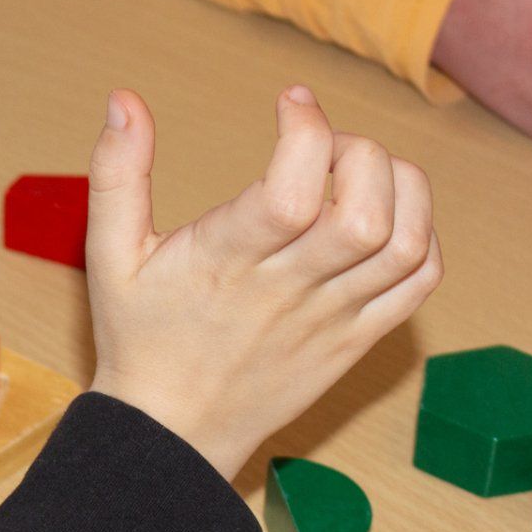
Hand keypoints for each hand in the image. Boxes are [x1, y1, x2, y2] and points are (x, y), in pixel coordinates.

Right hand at [85, 86, 442, 480]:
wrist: (172, 432)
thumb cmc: (139, 335)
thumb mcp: (110, 253)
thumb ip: (116, 174)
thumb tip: (123, 99)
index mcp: (226, 264)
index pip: (291, 190)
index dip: (305, 130)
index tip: (290, 103)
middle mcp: (287, 291)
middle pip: (363, 213)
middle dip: (358, 152)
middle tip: (325, 144)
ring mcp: (331, 319)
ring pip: (404, 244)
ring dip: (401, 187)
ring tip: (361, 172)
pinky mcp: (356, 339)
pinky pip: (419, 283)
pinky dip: (422, 234)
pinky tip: (386, 216)